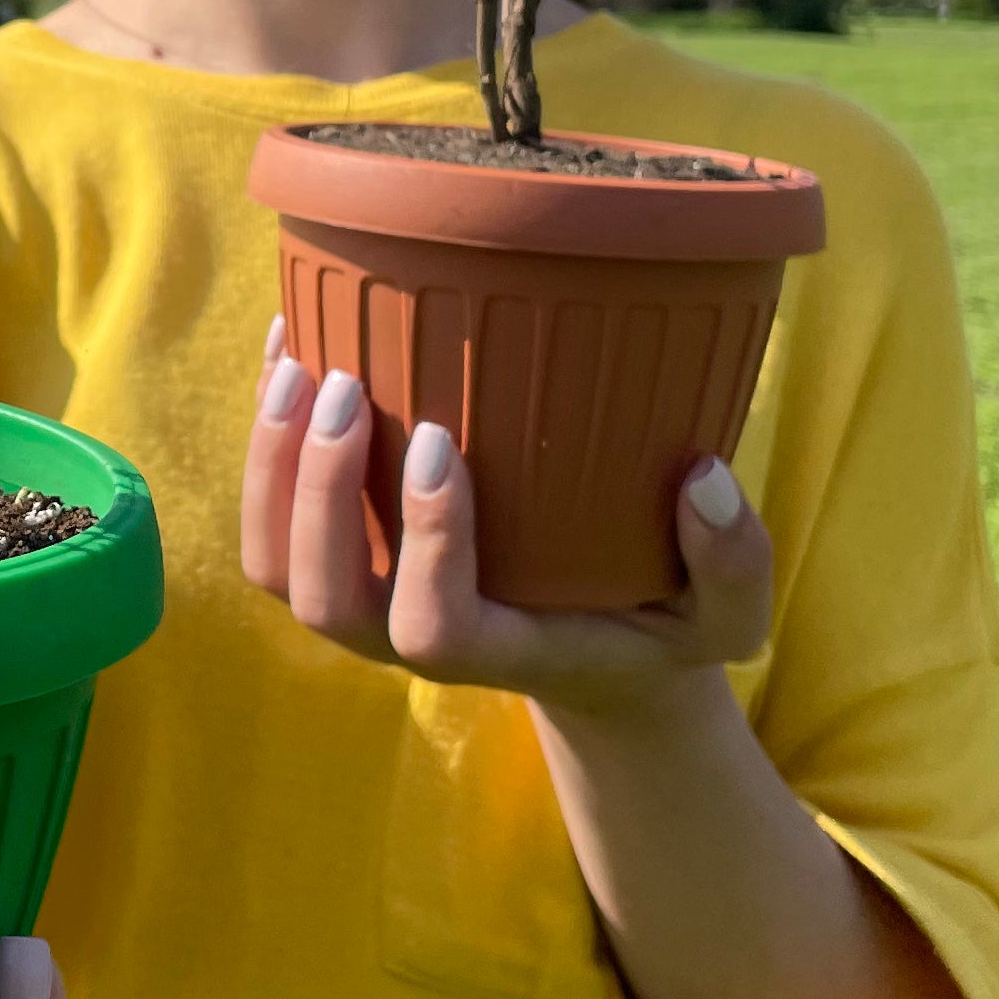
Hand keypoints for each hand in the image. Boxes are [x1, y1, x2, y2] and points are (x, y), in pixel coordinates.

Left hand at [241, 340, 771, 727]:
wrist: (595, 648)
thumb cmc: (658, 618)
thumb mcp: (723, 615)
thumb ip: (734, 561)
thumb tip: (703, 480)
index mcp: (498, 651)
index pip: (434, 626)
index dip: (424, 542)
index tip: (439, 440)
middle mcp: (412, 637)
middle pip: (325, 600)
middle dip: (321, 492)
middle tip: (345, 387)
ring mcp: (368, 602)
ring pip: (276, 566)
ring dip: (273, 466)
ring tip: (299, 366)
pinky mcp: (345, 558)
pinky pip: (269, 520)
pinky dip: (264, 436)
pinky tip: (286, 348)